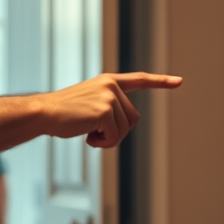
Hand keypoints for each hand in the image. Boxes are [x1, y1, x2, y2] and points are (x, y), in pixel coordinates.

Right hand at [44, 73, 181, 147]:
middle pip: (133, 119)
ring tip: (87, 132)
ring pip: (125, 130)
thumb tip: (127, 123)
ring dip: (108, 139)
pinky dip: (103, 143)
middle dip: (116, 131)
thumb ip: (110, 108)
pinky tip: (87, 137)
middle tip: (94, 132)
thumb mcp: (90, 104)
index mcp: (109, 81)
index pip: (139, 79)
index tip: (179, 81)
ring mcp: (109, 97)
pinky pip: (115, 137)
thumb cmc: (63, 113)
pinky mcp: (105, 111)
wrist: (44, 113)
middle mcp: (111, 86)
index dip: (160, 82)